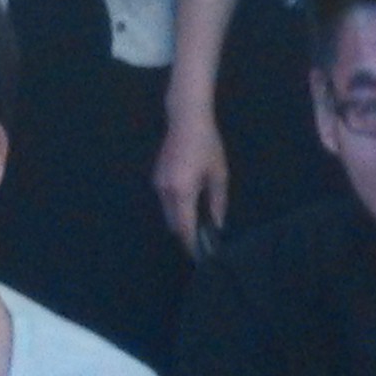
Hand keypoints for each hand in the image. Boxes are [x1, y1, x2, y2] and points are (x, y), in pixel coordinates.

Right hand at [154, 111, 228, 254]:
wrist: (185, 120)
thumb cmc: (207, 145)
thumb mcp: (218, 174)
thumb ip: (218, 202)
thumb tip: (217, 225)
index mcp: (182, 191)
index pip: (184, 227)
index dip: (190, 244)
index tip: (200, 255)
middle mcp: (165, 191)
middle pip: (173, 224)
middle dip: (186, 235)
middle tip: (202, 243)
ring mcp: (158, 184)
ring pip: (168, 213)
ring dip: (181, 221)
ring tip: (199, 226)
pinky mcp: (156, 178)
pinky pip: (166, 202)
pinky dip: (176, 209)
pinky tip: (190, 207)